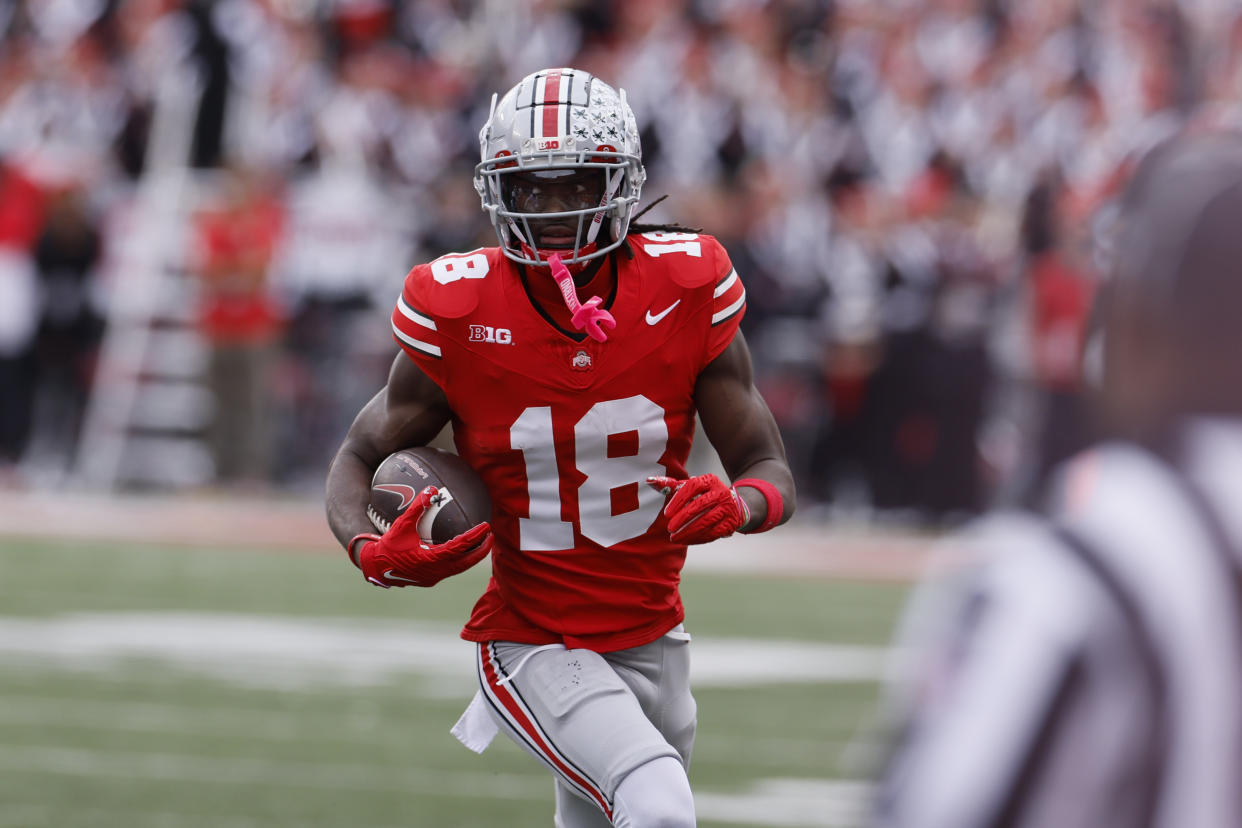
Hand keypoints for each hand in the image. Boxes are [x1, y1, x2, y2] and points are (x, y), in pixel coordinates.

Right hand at [350, 486, 492, 587]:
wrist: (375, 568)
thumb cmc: (388, 546)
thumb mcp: (402, 525)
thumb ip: (417, 507)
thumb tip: (431, 488)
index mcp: (431, 559)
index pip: (460, 547)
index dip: (475, 537)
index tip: (486, 526)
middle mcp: (436, 571)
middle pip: (466, 562)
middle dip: (481, 550)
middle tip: (491, 536)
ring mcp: (434, 577)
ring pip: (460, 568)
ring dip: (472, 556)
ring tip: (481, 544)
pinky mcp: (430, 579)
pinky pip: (451, 570)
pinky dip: (460, 560)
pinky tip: (462, 550)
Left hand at [646, 474, 747, 544]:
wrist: (736, 504)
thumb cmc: (706, 495)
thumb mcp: (692, 487)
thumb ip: (671, 485)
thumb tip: (649, 481)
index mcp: (710, 480)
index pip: (692, 487)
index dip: (678, 500)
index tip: (666, 514)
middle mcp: (721, 492)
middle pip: (700, 505)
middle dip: (683, 519)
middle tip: (669, 529)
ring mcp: (728, 508)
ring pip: (706, 522)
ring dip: (689, 532)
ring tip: (674, 538)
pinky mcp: (731, 523)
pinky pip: (713, 533)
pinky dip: (698, 539)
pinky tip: (687, 541)